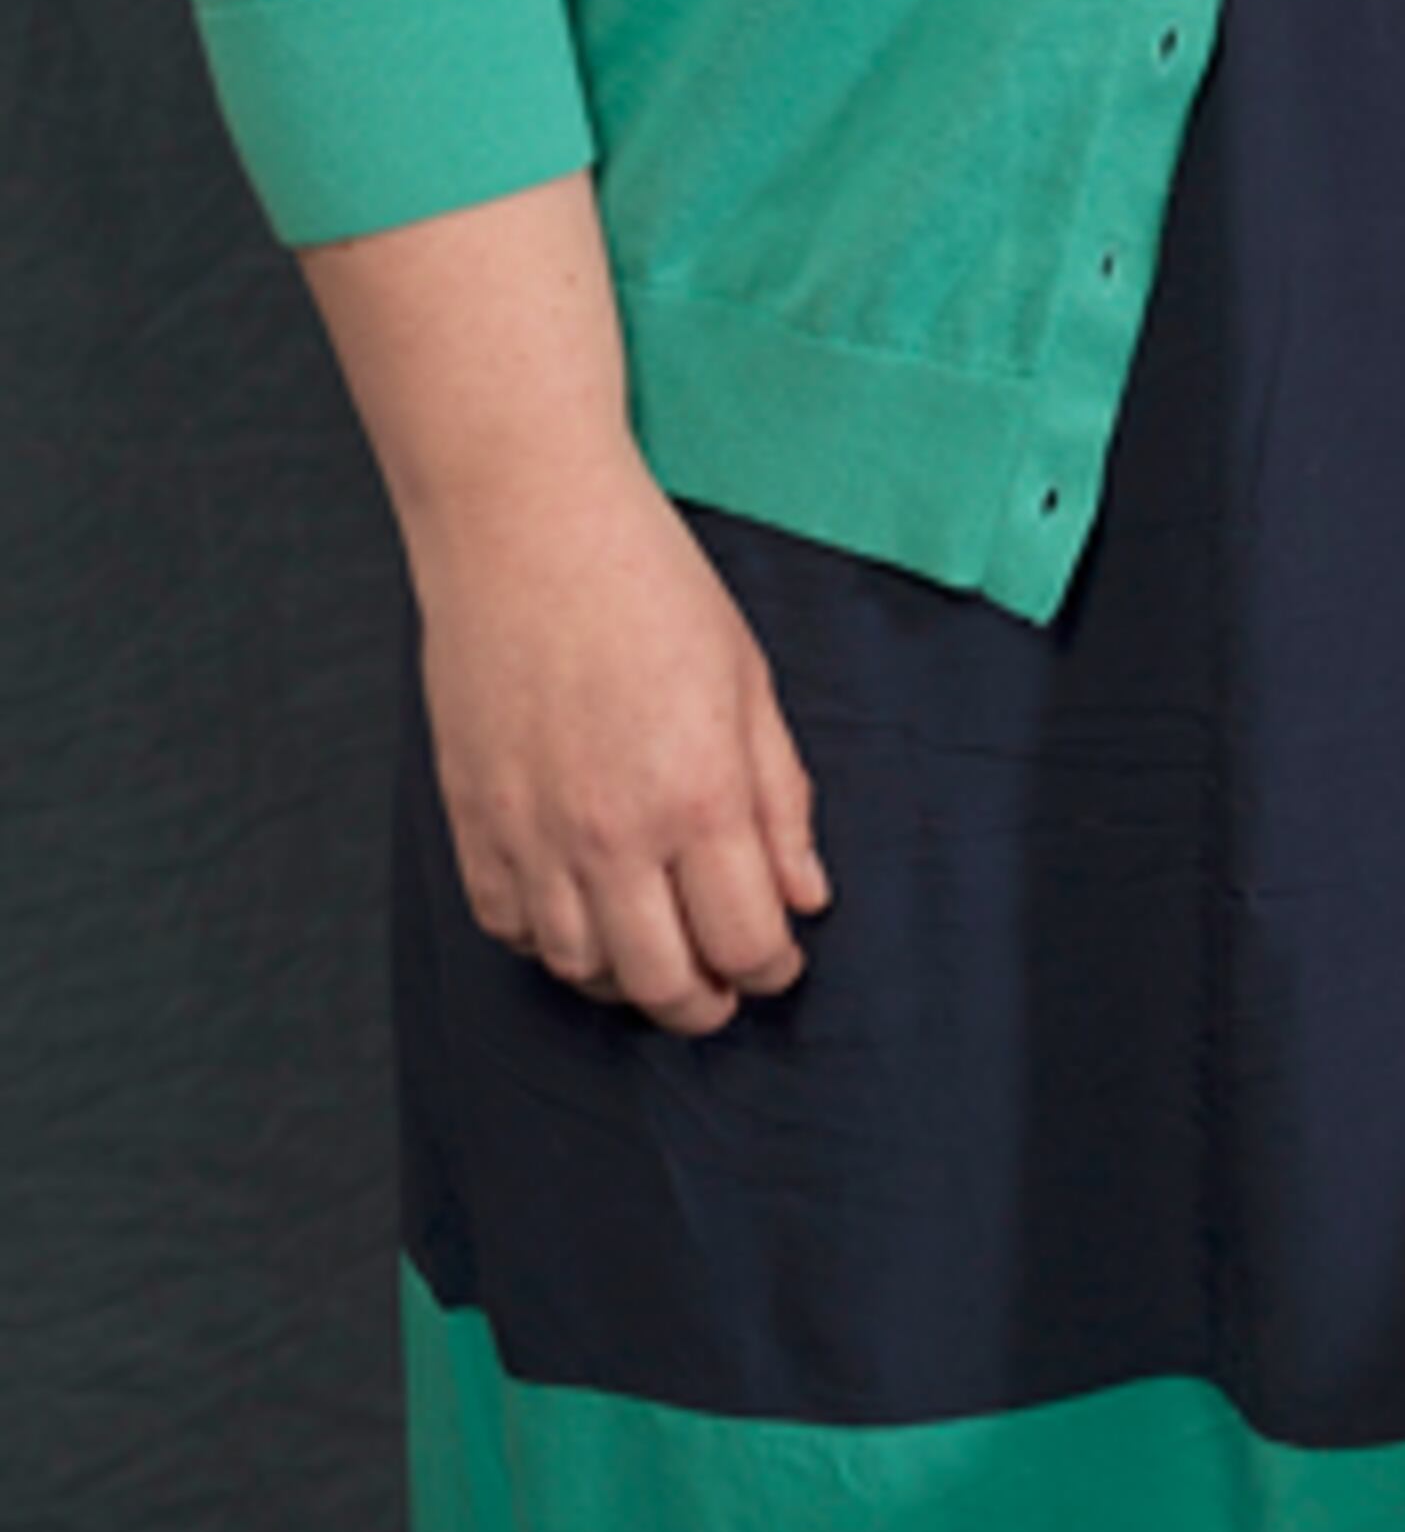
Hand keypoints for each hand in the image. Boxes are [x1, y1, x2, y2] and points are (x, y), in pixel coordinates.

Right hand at [406, 450, 829, 1033]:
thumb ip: (781, 799)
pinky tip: (585, 915)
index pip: (746, 941)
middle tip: (724, 986)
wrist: (526, 529)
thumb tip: (805, 896)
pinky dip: (552, 943)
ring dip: (630, 980)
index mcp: (699, 795)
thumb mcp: (750, 682)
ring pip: (582, 969)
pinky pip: (511, 928)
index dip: (772, 967)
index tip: (781, 958)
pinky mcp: (472, 823)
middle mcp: (612, 833)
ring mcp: (532, 835)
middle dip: (706, 1003)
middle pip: (664, 983)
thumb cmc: (650, 586)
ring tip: (660, 952)